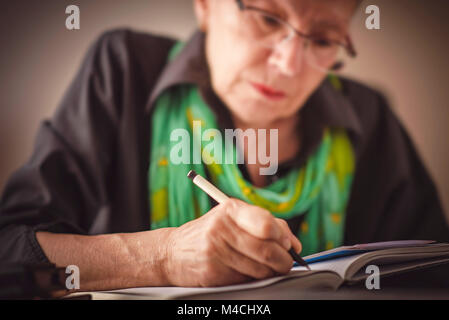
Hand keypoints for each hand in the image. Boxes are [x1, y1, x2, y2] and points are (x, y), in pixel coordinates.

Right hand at [163, 199, 301, 286]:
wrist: (173, 252)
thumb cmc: (210, 232)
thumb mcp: (232, 218)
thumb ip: (264, 224)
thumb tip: (294, 243)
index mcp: (230, 209)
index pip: (266, 224)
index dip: (283, 236)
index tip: (289, 243)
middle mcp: (222, 228)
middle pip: (267, 250)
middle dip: (284, 260)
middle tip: (286, 262)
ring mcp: (216, 251)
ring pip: (260, 268)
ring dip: (272, 271)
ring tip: (269, 267)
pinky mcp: (213, 271)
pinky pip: (246, 279)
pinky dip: (255, 278)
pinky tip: (249, 271)